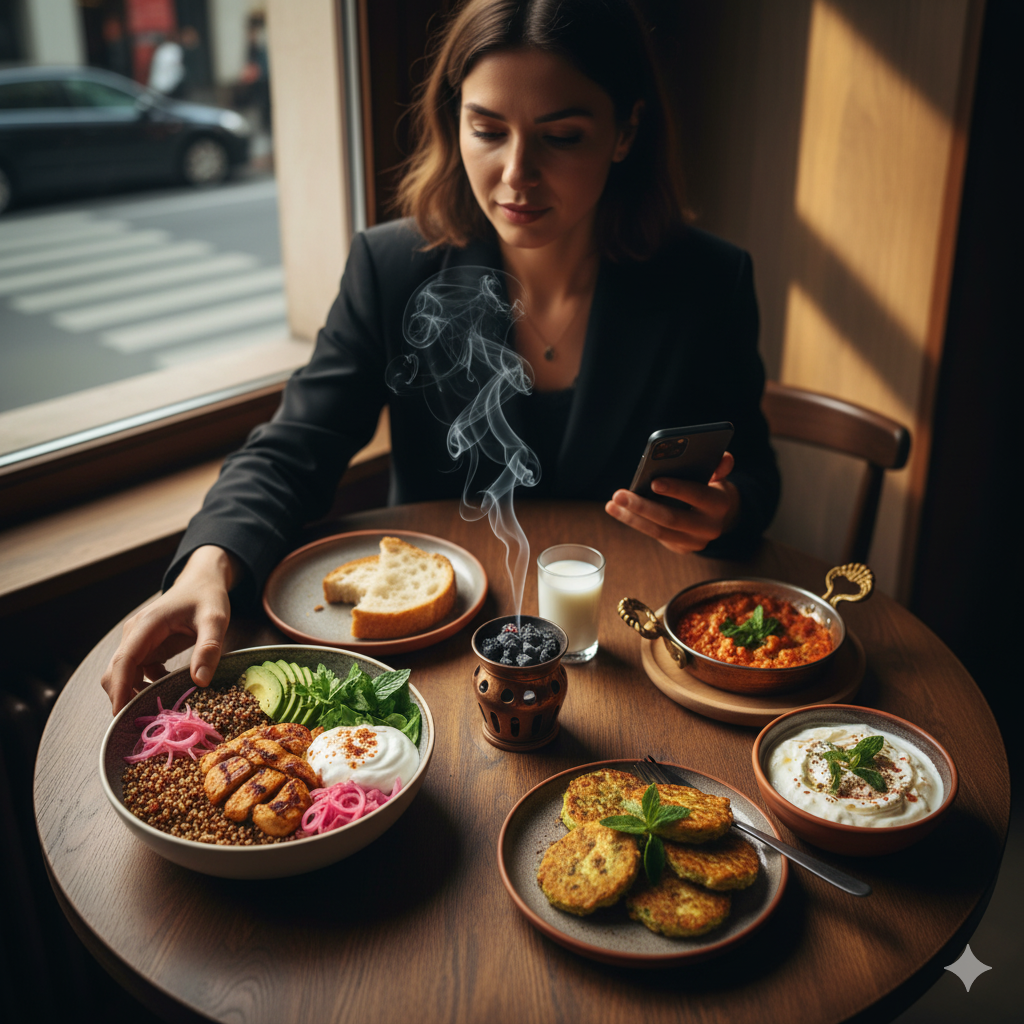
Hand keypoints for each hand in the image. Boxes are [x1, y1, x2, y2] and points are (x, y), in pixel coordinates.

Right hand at [101, 545, 239, 714]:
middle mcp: (135, 635)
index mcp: (147, 625)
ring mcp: (139, 642)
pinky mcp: (147, 649)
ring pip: (124, 675)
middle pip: (116, 672)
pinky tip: (168, 694)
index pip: (124, 661)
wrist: (202, 581)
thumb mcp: (215, 619)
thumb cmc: (207, 596)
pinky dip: (147, 688)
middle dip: (123, 697)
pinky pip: (138, 674)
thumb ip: (209, 647)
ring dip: (135, 695)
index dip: (119, 689)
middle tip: (144, 722)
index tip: (120, 714)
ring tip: (158, 713)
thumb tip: (200, 682)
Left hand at [604, 452, 739, 553]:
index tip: (654, 482)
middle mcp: (709, 527)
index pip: (698, 495)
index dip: (677, 489)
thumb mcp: (719, 475)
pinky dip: (635, 522)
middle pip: (672, 518)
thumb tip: (722, 459)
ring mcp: (695, 542)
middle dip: (643, 506)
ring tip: (612, 504)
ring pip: (658, 531)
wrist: (720, 515)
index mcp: (720, 504)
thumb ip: (720, 465)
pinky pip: (655, 535)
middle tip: (619, 495)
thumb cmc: (711, 486)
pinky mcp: (682, 548)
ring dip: (631, 517)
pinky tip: (618, 511)